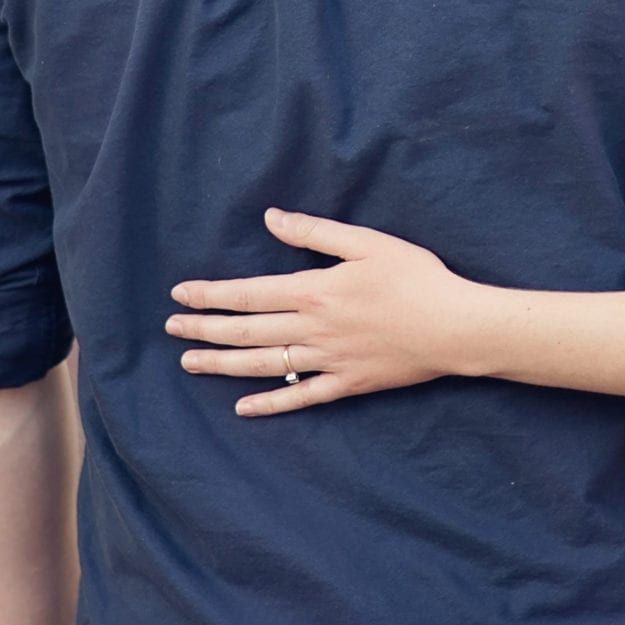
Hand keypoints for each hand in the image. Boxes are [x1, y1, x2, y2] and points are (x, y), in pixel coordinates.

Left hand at [167, 210, 486, 418]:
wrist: (453, 327)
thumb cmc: (415, 278)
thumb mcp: (367, 242)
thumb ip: (315, 232)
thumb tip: (272, 218)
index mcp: (314, 290)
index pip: (249, 293)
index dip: (211, 294)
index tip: (180, 295)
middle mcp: (312, 329)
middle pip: (247, 330)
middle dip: (205, 328)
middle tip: (171, 328)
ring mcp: (327, 361)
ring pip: (262, 365)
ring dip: (222, 363)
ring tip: (190, 362)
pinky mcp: (346, 384)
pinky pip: (300, 397)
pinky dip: (269, 403)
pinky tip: (243, 407)